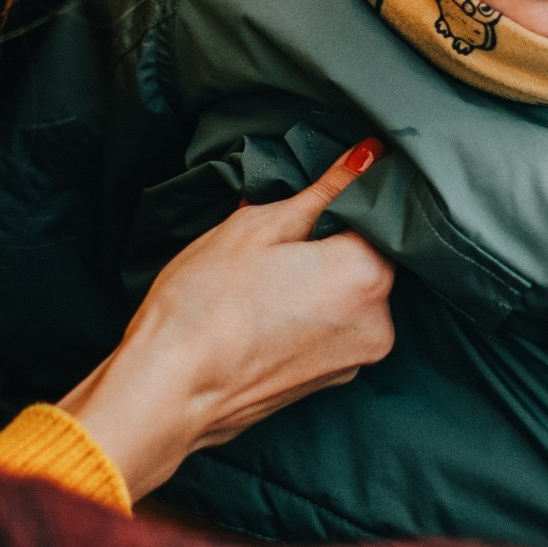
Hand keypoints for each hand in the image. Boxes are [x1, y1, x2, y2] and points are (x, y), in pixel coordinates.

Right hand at [59, 141, 396, 503]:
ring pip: (348, 295)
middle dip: (326, 243)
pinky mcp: (331, 380)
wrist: (169, 390)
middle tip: (272, 243)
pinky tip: (262, 312)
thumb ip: (324, 190)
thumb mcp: (259, 226)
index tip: (306, 202)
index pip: (377, 216)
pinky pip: (332, 329)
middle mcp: (378, 322)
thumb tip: (367, 157)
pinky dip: (307, 314)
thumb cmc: (205, 305)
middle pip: (366, 258)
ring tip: (261, 283)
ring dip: (318, 281)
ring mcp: (356, 358)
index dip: (341, 201)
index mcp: (367, 275)